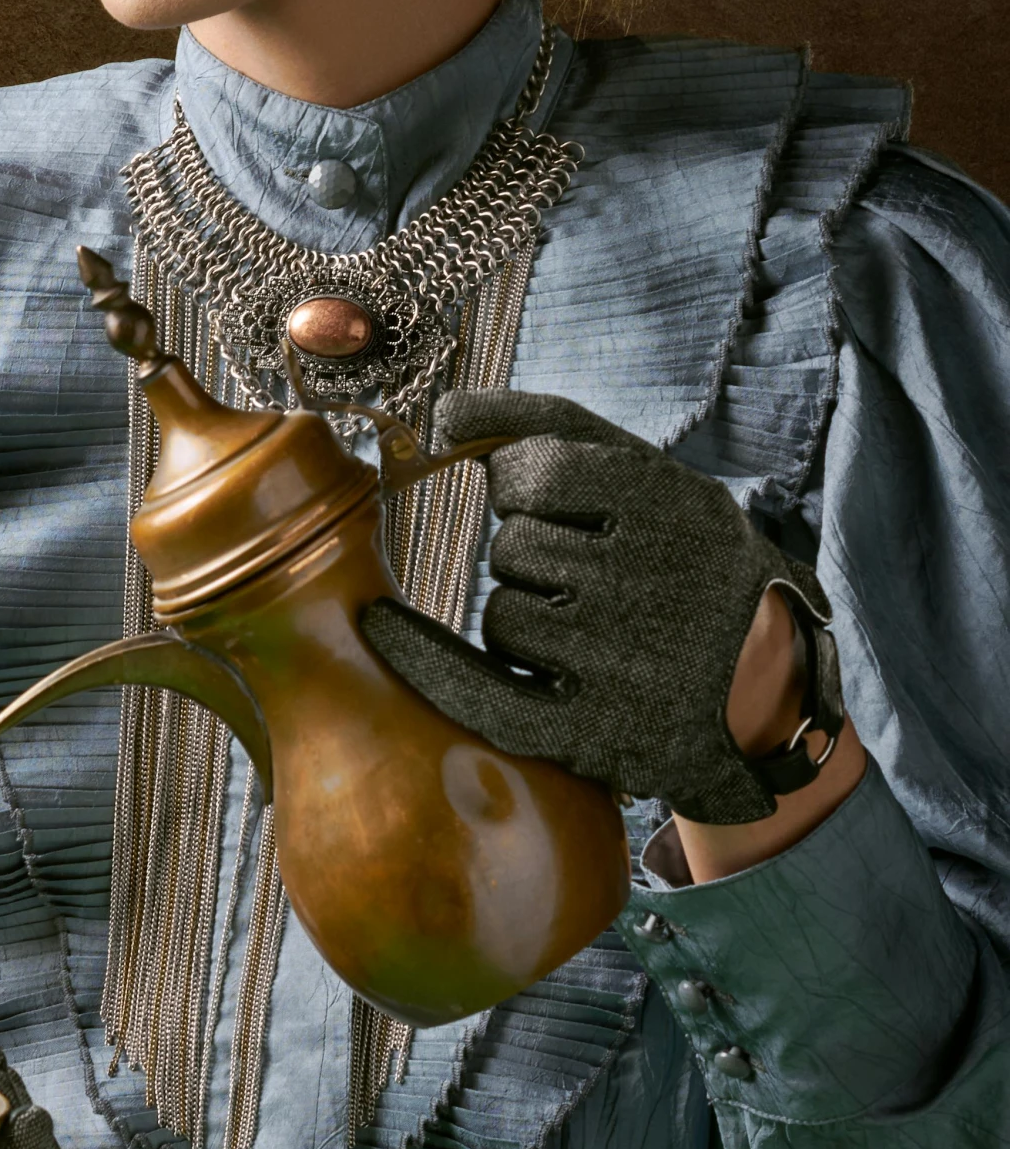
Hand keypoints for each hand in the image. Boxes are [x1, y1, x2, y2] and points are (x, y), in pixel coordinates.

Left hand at [362, 389, 840, 826]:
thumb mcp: (644, 471)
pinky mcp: (595, 732)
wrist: (763, 682)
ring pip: (502, 615)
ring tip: (586, 628)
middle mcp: (651, 583)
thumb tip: (438, 417)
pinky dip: (427, 662)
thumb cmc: (680, 554)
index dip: (518, 483)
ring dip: (523, 616)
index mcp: (670, 504)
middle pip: (513, 548)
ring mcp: (623, 663)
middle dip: (531, 553)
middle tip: (587, 575)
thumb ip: (544, 427)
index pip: (530, 470)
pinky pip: (480, 692)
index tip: (540, 496)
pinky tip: (385, 631)